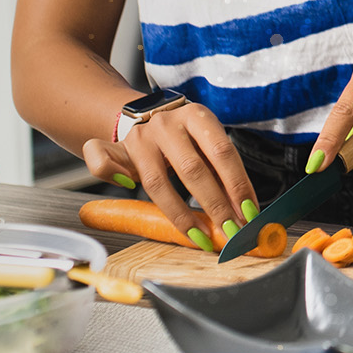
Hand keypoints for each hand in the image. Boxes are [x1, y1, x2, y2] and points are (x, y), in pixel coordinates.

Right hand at [82, 102, 256, 251]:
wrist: (143, 117)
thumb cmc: (182, 139)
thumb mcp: (205, 141)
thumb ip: (222, 170)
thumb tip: (246, 210)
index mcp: (196, 116)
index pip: (222, 152)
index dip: (238, 185)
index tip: (249, 213)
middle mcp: (166, 123)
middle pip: (192, 170)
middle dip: (216, 206)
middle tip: (231, 231)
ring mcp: (139, 137)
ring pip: (157, 182)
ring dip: (182, 215)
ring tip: (202, 236)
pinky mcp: (114, 148)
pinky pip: (103, 163)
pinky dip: (112, 178)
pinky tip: (130, 192)